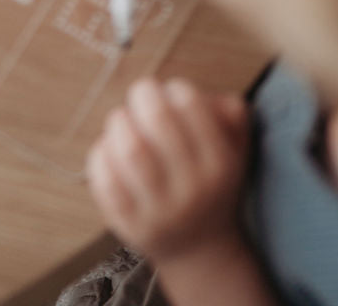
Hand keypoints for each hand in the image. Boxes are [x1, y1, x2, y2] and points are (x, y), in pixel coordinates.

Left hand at [87, 78, 249, 263]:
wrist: (199, 249)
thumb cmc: (211, 181)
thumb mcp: (236, 149)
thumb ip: (230, 112)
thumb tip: (196, 95)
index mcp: (221, 165)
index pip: (192, 106)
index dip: (175, 89)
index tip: (171, 93)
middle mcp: (192, 191)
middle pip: (158, 121)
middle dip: (143, 95)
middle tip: (141, 94)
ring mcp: (159, 211)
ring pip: (130, 148)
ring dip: (120, 121)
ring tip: (123, 120)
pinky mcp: (129, 225)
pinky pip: (105, 178)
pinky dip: (102, 153)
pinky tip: (111, 148)